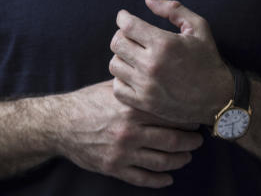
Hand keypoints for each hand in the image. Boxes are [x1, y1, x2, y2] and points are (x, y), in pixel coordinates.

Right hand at [57, 80, 203, 187]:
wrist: (61, 123)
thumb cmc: (88, 102)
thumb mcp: (113, 89)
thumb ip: (137, 89)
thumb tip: (161, 80)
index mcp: (132, 108)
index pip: (170, 114)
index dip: (187, 118)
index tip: (195, 117)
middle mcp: (130, 130)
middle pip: (173, 140)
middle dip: (191, 141)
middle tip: (199, 139)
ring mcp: (123, 151)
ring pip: (162, 161)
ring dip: (180, 160)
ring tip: (187, 156)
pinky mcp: (114, 167)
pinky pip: (143, 178)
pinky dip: (159, 180)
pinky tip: (168, 178)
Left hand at [109, 0, 233, 124]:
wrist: (219, 98)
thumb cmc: (208, 59)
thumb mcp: (199, 27)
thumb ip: (173, 9)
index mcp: (164, 43)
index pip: (127, 25)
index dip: (123, 17)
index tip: (125, 17)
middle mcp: (152, 65)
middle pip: (117, 43)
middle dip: (121, 35)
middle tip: (130, 36)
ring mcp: (146, 86)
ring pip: (114, 64)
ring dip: (121, 56)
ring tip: (132, 55)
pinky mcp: (144, 103)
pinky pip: (117, 87)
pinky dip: (121, 79)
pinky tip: (132, 74)